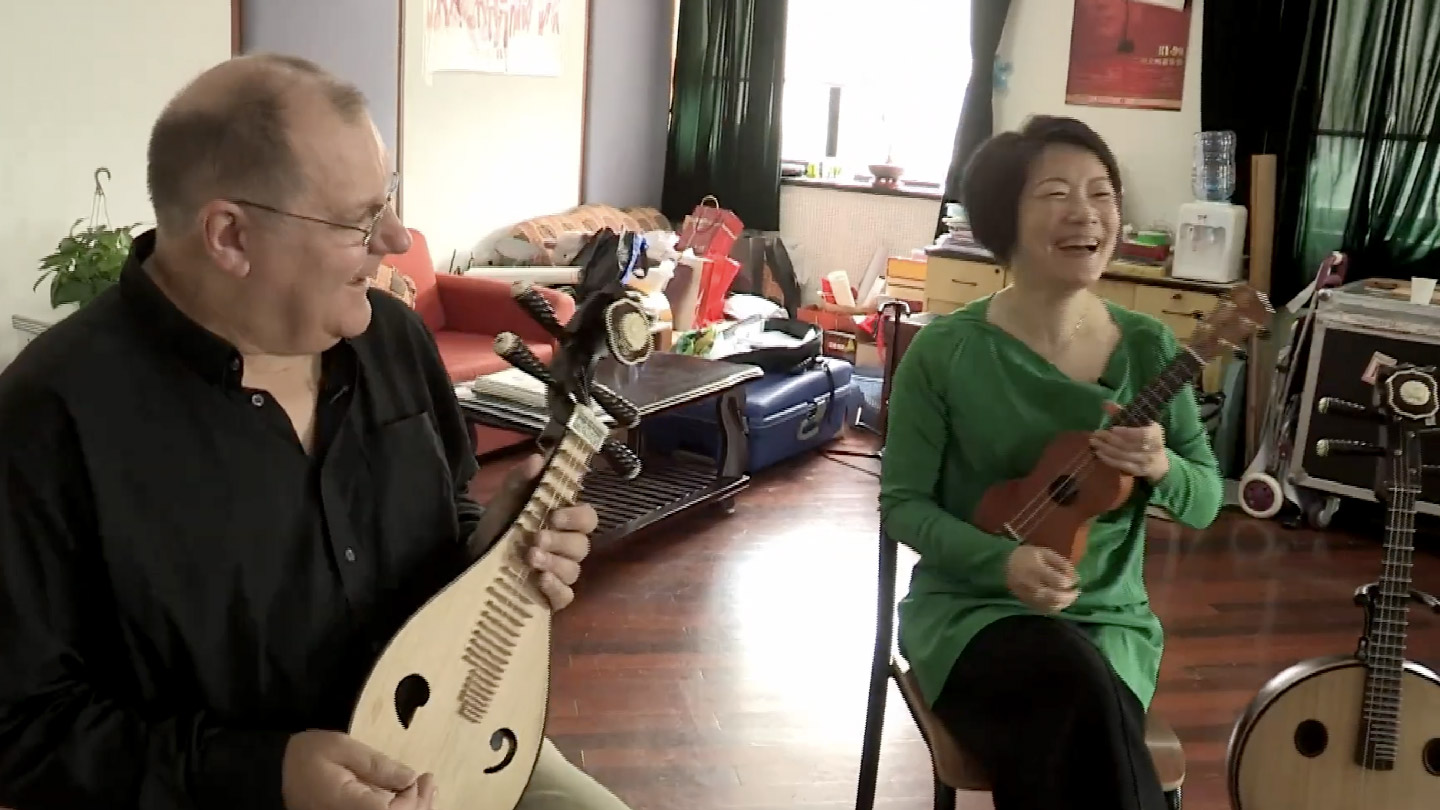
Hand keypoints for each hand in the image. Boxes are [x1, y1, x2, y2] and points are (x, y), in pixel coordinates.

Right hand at [281, 730, 435, 809]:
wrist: (272, 773)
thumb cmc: (304, 756)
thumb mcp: (340, 748)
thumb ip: (376, 764)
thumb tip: (409, 777)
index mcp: (349, 806)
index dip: (414, 800)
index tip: (424, 778)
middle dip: (419, 806)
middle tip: (430, 782)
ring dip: (411, 809)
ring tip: (424, 789)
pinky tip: (405, 797)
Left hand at [471, 453, 597, 610]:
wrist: (472, 556)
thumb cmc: (498, 524)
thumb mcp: (505, 499)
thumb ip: (520, 478)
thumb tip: (538, 458)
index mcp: (563, 522)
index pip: (588, 518)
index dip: (576, 517)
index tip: (554, 515)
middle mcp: (567, 547)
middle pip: (582, 546)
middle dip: (560, 542)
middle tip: (537, 538)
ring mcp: (560, 573)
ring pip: (574, 570)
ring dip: (555, 563)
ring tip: (530, 558)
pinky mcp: (551, 596)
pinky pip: (565, 596)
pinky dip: (556, 589)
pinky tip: (539, 581)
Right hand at [1005, 545, 1079, 612]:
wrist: (1004, 564)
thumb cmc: (1027, 556)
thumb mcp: (1045, 552)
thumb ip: (1062, 563)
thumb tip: (1076, 577)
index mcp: (1036, 569)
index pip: (1059, 582)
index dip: (1071, 582)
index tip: (1075, 581)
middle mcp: (1031, 585)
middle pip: (1056, 597)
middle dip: (1070, 596)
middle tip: (1076, 592)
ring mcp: (1028, 596)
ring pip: (1051, 605)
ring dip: (1064, 603)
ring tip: (1069, 598)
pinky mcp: (1026, 602)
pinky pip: (1044, 609)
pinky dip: (1054, 608)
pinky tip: (1059, 602)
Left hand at [1089, 401, 1169, 482]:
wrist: (1159, 463)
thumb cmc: (1147, 437)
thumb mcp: (1141, 423)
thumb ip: (1123, 413)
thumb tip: (1106, 403)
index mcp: (1155, 433)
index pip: (1143, 434)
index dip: (1127, 432)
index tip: (1113, 428)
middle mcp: (1153, 448)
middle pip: (1129, 445)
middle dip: (1110, 439)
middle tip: (1096, 433)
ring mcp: (1145, 461)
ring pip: (1123, 456)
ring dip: (1106, 449)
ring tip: (1093, 442)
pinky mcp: (1138, 471)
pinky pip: (1121, 465)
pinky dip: (1108, 459)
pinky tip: (1098, 453)